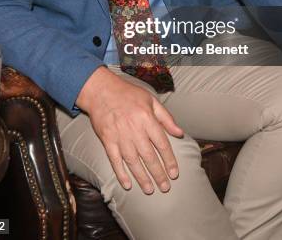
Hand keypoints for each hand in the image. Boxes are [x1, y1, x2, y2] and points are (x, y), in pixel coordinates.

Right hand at [77, 67, 183, 193]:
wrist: (101, 90)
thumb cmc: (128, 94)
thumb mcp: (151, 100)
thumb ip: (166, 117)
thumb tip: (180, 133)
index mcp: (147, 119)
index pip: (162, 144)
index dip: (169, 160)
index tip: (174, 173)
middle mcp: (134, 129)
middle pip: (149, 156)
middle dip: (158, 174)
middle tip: (165, 188)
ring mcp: (120, 136)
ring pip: (133, 162)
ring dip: (142, 177)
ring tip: (150, 190)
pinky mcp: (107, 140)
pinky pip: (115, 160)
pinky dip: (120, 173)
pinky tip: (127, 185)